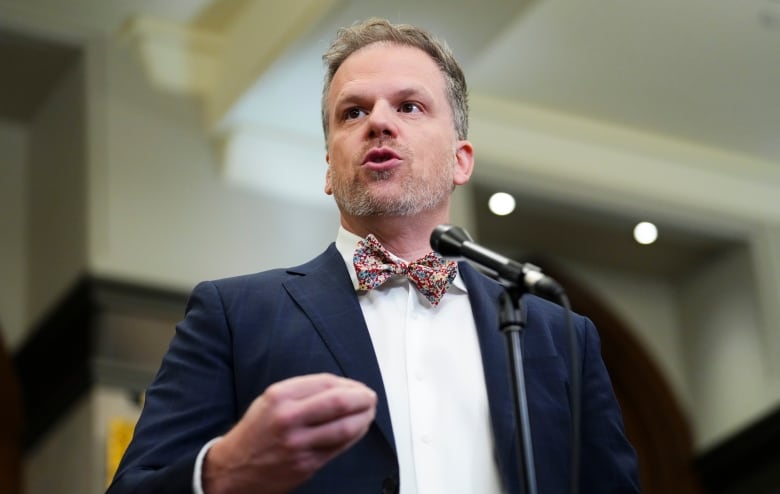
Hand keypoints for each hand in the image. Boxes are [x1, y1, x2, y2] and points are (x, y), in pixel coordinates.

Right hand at [202, 373, 376, 493]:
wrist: (232, 468)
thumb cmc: (255, 431)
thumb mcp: (271, 400)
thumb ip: (303, 392)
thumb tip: (341, 388)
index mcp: (280, 396)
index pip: (327, 383)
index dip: (349, 384)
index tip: (357, 386)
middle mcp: (289, 418)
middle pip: (340, 403)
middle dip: (363, 399)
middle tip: (370, 398)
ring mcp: (298, 444)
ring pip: (345, 428)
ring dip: (364, 419)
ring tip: (369, 413)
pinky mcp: (306, 465)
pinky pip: (339, 448)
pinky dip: (354, 437)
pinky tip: (357, 430)